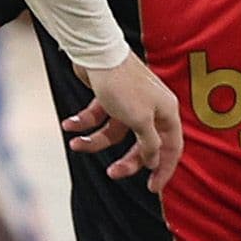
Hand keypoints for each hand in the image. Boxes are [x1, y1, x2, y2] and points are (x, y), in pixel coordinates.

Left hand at [59, 53, 186, 191]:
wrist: (95, 51)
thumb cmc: (121, 84)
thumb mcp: (140, 120)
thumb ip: (149, 144)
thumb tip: (154, 161)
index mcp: (166, 112)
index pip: (171, 148)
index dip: (164, 169)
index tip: (152, 189)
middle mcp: (151, 108)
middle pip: (141, 145)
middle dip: (126, 161)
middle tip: (111, 173)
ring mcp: (129, 102)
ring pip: (114, 133)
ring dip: (94, 141)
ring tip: (76, 144)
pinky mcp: (109, 96)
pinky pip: (97, 117)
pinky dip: (83, 123)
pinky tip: (68, 125)